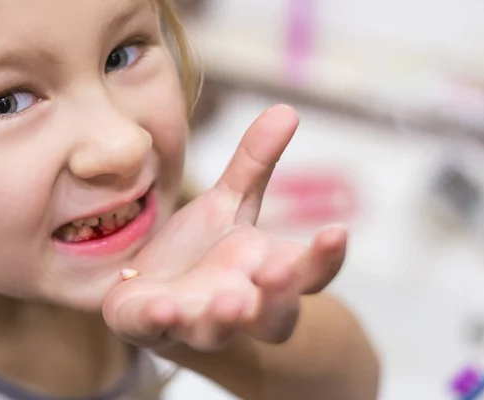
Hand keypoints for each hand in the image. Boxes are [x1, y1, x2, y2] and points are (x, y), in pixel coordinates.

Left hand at [102, 105, 346, 350]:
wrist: (145, 285)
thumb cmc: (197, 250)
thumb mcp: (227, 203)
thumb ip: (255, 164)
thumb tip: (287, 109)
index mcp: (263, 273)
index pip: (308, 274)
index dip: (326, 259)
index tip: (338, 230)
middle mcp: (239, 304)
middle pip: (276, 319)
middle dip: (280, 299)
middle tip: (278, 272)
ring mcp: (194, 319)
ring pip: (218, 332)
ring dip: (224, 320)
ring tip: (228, 303)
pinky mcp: (148, 325)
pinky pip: (155, 330)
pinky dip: (159, 321)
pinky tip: (158, 307)